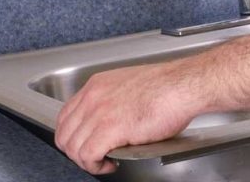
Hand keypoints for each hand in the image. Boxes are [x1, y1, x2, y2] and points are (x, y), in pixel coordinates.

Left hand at [55, 33, 249, 173]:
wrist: (185, 85)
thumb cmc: (170, 86)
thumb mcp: (132, 86)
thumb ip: (115, 100)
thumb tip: (113, 121)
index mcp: (98, 85)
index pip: (66, 114)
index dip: (74, 134)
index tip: (86, 143)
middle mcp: (93, 96)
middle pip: (64, 133)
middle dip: (77, 151)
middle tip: (95, 157)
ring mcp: (99, 112)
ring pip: (72, 147)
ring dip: (87, 161)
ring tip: (104, 162)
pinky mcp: (109, 129)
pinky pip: (87, 156)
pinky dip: (95, 166)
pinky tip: (110, 164)